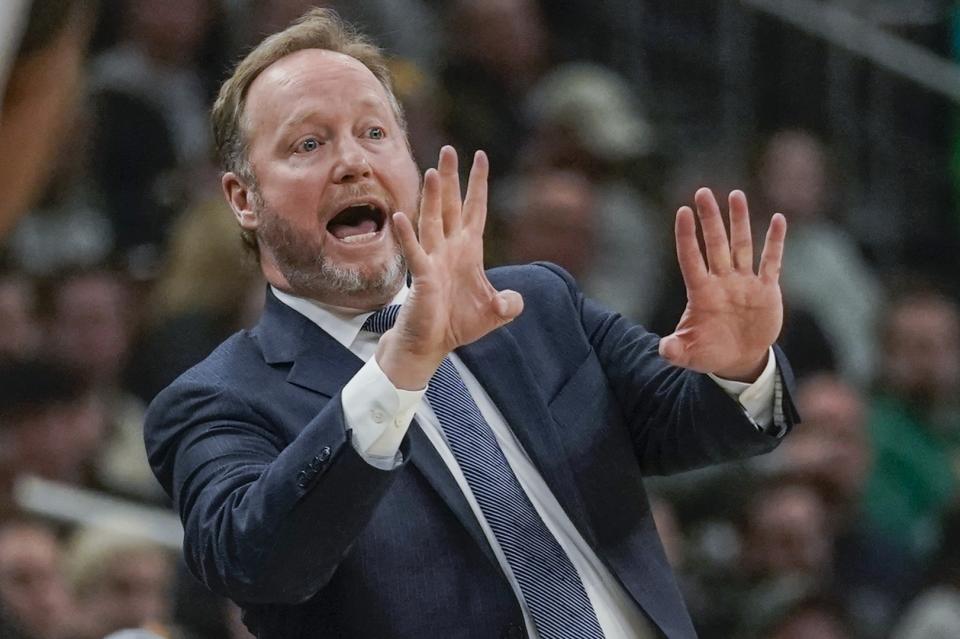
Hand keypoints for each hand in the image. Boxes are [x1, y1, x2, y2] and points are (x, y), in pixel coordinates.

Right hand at [377, 146, 523, 388]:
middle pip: (450, 205)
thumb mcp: (493, 313)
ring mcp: (434, 260)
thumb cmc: (457, 324)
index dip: (478, 183)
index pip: (474, 208)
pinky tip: (401, 216)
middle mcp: (449, 248)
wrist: (431, 345)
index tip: (480, 155)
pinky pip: (414, 252)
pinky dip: (407, 235)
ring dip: (432, 197)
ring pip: (432, 221)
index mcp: (468, 250)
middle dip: (450, 178)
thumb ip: (508, 303)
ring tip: (432, 172)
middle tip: (448, 150)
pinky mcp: (422, 277)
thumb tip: (516, 301)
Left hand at [658, 188, 785, 381]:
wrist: (738, 360)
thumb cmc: (709, 353)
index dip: (687, 236)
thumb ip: (676, 350)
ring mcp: (744, 282)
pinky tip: (777, 219)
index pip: (690, 258)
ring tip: (735, 194)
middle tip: (703, 192)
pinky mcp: (766, 289)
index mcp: (700, 293)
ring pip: (741, 245)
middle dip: (710, 219)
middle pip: (715, 244)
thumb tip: (663, 350)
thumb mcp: (689, 355)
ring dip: (740, 221)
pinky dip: (775, 241)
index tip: (682, 211)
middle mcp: (721, 281)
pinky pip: (771, 261)